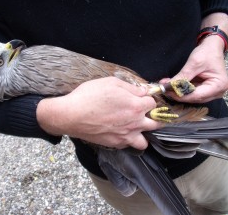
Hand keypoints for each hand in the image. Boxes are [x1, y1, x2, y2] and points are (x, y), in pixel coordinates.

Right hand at [37, 77, 161, 149]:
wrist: (71, 115)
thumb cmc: (89, 96)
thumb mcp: (110, 83)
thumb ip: (130, 87)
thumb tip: (143, 91)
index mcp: (135, 106)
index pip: (153, 103)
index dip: (147, 98)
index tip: (141, 97)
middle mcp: (134, 123)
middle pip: (156, 124)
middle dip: (154, 117)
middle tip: (144, 112)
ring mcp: (125, 136)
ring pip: (144, 141)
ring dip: (143, 134)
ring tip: (135, 127)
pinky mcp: (114, 144)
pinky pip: (128, 145)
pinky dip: (128, 139)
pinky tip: (120, 132)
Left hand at [161, 35, 227, 102]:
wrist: (212, 47)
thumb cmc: (207, 53)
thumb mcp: (194, 63)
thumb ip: (182, 76)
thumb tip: (167, 86)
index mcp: (218, 85)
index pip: (197, 95)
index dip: (180, 95)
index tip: (167, 90)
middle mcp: (217, 92)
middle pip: (194, 98)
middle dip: (178, 94)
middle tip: (164, 88)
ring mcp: (212, 92)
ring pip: (191, 96)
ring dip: (178, 92)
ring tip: (166, 85)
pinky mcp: (206, 90)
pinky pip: (192, 92)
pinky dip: (181, 89)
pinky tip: (172, 85)